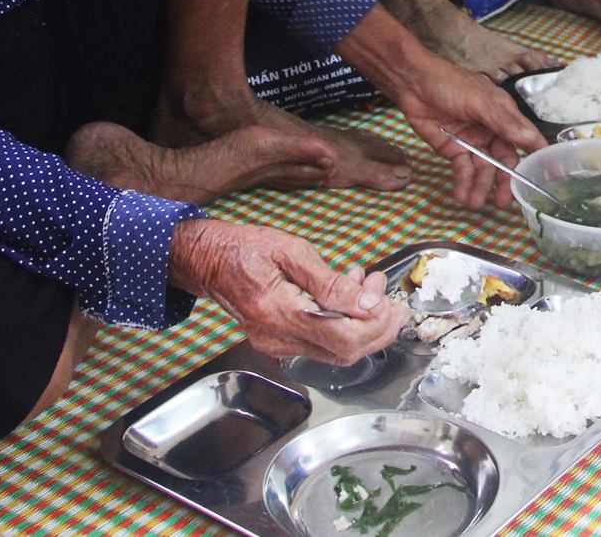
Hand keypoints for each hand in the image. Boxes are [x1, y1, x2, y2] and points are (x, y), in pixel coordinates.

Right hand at [168, 219, 406, 362]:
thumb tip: (367, 302)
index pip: (342, 338)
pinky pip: (322, 343)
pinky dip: (345, 323)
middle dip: (377, 327)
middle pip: (344, 352)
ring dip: (364, 324)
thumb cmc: (245, 248)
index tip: (392, 302)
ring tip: (372, 286)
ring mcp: (276, 345)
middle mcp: (277, 338)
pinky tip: (350, 295)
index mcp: (278, 313)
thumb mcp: (291, 251)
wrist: (208, 260)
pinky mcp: (279, 342)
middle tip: (391, 297)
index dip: (375, 325)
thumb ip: (329, 281)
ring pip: (337, 351)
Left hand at [391, 60, 546, 208]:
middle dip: (504, 182)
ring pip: (483, 170)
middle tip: (505, 202)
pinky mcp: (453, 150)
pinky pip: (463, 170)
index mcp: (504, 115)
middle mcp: (492, 131)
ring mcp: (473, 142)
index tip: (546, 179)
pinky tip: (461, 195)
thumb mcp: (480, 101)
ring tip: (475, 203)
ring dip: (481, 187)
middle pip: (504, 161)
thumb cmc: (450, 84)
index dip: (537, 157)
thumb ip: (504, 123)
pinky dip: (463, 183)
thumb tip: (531, 140)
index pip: (525, 139)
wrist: (412, 84)